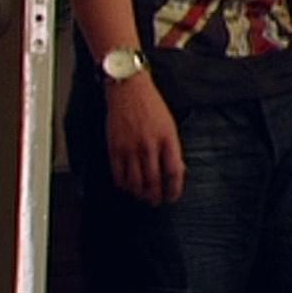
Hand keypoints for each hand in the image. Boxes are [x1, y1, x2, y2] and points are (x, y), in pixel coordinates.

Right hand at [105, 76, 183, 204]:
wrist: (129, 90)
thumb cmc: (152, 106)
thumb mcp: (170, 126)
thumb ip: (173, 149)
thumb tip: (177, 171)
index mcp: (168, 139)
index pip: (174, 172)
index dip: (174, 189)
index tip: (173, 197)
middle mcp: (150, 146)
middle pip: (154, 181)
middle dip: (155, 196)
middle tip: (156, 202)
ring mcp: (131, 148)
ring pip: (135, 181)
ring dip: (139, 193)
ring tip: (142, 197)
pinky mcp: (114, 148)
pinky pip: (118, 174)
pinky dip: (123, 184)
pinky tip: (127, 187)